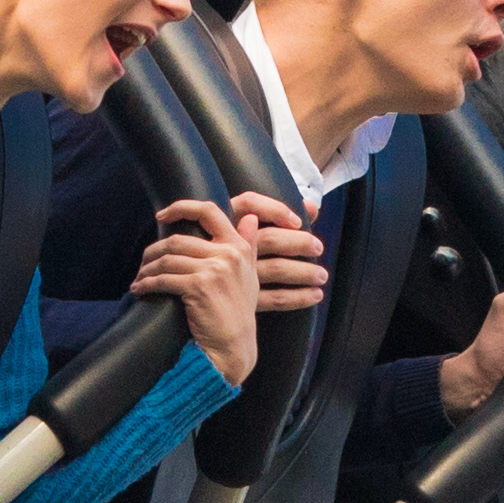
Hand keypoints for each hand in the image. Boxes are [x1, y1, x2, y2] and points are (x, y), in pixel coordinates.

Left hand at [137, 195, 265, 385]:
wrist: (233, 347)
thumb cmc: (238, 313)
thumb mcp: (250, 275)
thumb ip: (248, 245)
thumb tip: (250, 218)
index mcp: (238, 247)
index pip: (209, 211)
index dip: (182, 207)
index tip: (162, 215)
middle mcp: (228, 254)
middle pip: (178, 239)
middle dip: (154, 251)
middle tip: (144, 263)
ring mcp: (214, 270)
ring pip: (167, 259)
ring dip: (147, 269)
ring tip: (140, 278)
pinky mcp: (198, 287)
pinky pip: (163, 279)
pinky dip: (147, 284)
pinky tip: (140, 289)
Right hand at [224, 190, 331, 318]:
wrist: (181, 290)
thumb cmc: (218, 254)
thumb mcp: (239, 229)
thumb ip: (276, 215)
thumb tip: (312, 207)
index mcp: (226, 224)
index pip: (249, 204)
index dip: (274, 208)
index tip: (296, 220)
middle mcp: (230, 247)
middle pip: (269, 238)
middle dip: (298, 242)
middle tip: (318, 247)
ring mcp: (234, 274)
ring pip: (275, 269)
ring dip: (303, 272)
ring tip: (322, 276)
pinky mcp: (240, 298)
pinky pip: (273, 298)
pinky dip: (297, 297)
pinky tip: (314, 296)